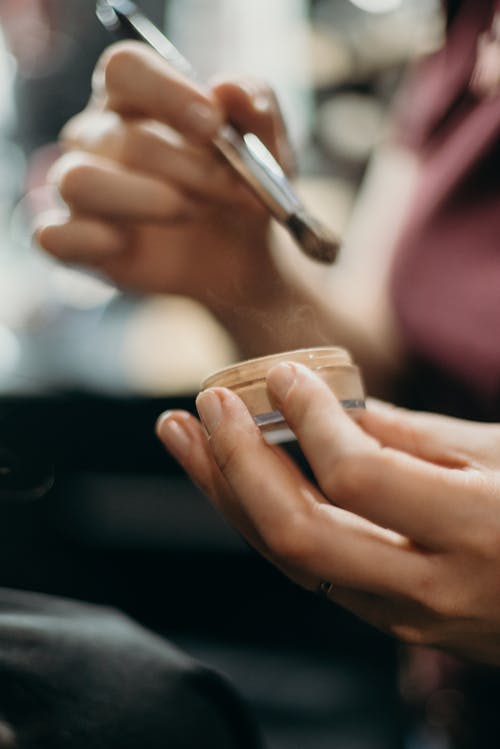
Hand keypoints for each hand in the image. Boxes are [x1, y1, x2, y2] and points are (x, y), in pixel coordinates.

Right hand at [36, 41, 292, 305]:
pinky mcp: (76, 238)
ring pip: (78, 182)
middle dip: (189, 169)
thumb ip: (257, 111)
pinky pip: (55, 236)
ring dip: (144, 200)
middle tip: (236, 191)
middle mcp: (99, 136)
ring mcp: (82, 187)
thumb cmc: (243, 191)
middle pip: (122, 138)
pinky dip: (89, 241)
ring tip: (190, 213)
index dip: (166, 92)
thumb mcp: (268, 149)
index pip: (125, 69)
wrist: (243, 258)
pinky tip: (127, 245)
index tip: (215, 126)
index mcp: (136, 97)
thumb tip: (230, 89)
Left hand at [157, 362, 499, 664]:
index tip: (283, 374)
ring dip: (227, 493)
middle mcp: (433, 588)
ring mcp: (407, 617)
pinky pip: (309, 571)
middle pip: (300, 533)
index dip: (311, 420)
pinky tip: (236, 478)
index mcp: (475, 531)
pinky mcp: (391, 622)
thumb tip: (335, 405)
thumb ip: (414, 436)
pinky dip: (263, 519)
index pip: (359, 478)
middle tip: (206, 403)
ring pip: (289, 559)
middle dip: (238, 462)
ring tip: (185, 438)